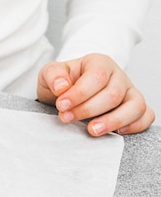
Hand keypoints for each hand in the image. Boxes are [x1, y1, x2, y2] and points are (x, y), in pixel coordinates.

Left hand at [37, 53, 154, 135]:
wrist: (66, 95)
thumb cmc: (61, 84)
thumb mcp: (49, 75)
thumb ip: (53, 75)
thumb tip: (62, 87)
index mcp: (99, 63)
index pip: (98, 76)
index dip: (80, 93)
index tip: (62, 105)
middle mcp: (118, 76)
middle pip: (113, 94)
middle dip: (88, 110)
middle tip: (66, 118)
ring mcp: (130, 92)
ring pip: (135, 106)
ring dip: (113, 121)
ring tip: (92, 130)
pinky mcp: (135, 108)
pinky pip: (146, 116)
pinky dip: (135, 125)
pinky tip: (116, 133)